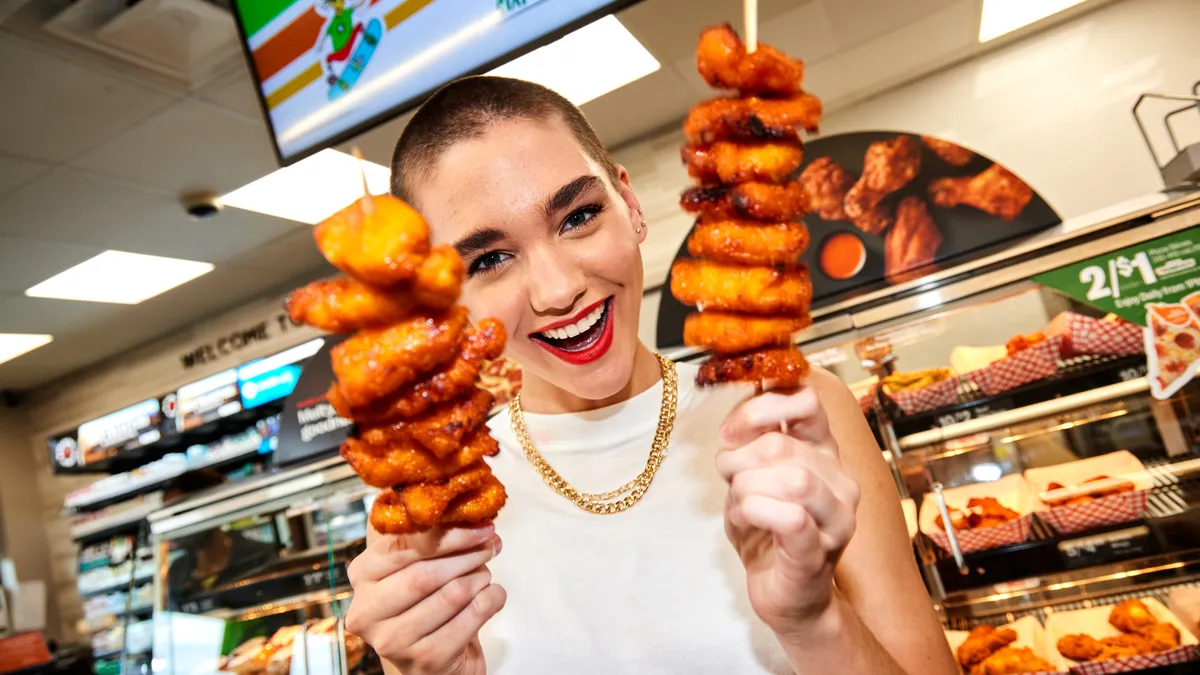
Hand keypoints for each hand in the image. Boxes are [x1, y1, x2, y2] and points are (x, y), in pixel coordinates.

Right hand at [345, 525, 504, 674]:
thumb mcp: (415, 566)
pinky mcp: (425, 659)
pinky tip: (492, 596)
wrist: (429, 662)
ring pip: (451, 595)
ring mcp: (393, 640)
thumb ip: (430, 538)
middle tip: (491, 545)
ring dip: (479, 577)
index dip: (448, 533)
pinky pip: (471, 618)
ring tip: (485, 573)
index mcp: (362, 575)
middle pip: (425, 573)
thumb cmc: (423, 604)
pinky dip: (490, 601)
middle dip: (466, 555)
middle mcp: (367, 610)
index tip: (480, 525)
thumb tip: (471, 513)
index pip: (403, 545)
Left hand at [717, 388, 860, 633]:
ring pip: (793, 479)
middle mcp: (840, 479)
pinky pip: (791, 518)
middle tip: (727, 477)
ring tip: (738, 502)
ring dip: (746, 488)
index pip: (806, 402)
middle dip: (739, 458)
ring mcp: (837, 517)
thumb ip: (749, 442)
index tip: (730, 432)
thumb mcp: (751, 474)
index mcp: (825, 452)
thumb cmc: (766, 529)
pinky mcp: (821, 551)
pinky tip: (745, 516)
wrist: (783, 593)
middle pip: (782, 445)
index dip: (759, 410)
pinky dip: (757, 511)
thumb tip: (735, 422)